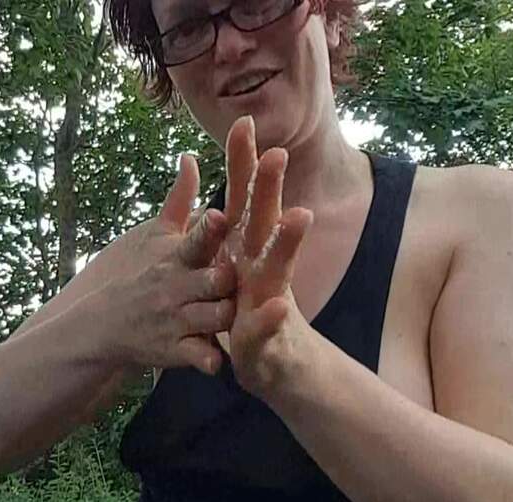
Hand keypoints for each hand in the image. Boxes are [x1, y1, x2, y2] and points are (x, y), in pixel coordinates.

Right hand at [105, 154, 237, 375]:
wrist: (105, 326)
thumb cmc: (142, 275)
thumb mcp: (157, 237)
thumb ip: (180, 199)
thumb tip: (191, 157)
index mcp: (176, 259)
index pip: (194, 241)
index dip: (206, 231)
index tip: (218, 215)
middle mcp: (176, 288)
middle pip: (211, 281)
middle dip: (224, 279)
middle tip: (237, 274)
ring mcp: (175, 320)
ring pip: (211, 318)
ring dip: (226, 317)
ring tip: (241, 316)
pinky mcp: (174, 351)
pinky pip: (197, 356)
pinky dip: (208, 360)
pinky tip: (221, 363)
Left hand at [222, 117, 315, 397]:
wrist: (274, 368)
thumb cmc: (249, 312)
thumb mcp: (233, 269)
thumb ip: (224, 232)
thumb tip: (213, 192)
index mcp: (247, 251)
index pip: (245, 201)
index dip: (243, 165)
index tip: (241, 122)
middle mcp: (262, 268)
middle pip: (265, 223)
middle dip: (270, 189)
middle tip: (277, 152)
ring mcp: (268, 300)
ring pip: (278, 268)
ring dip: (288, 242)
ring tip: (299, 215)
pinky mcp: (266, 337)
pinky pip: (268, 327)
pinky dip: (271, 317)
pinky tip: (277, 304)